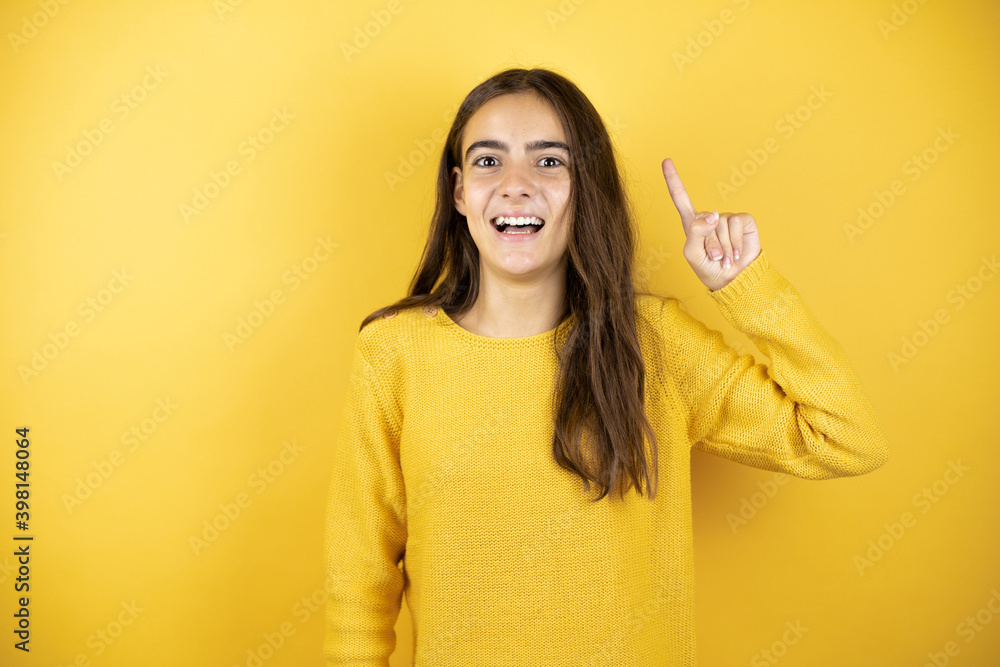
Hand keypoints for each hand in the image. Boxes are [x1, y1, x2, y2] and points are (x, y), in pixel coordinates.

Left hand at [661, 158, 760, 291]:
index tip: (665, 160)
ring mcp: (726, 218)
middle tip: (714, 258)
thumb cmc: (709, 269)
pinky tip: (736, 253)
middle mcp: (709, 218)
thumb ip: (696, 232)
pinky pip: (735, 225)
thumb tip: (713, 215)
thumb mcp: (693, 253)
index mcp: (692, 223)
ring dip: (722, 247)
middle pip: (703, 221)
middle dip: (708, 243)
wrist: (733, 279)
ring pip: (719, 224)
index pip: (680, 198)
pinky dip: (734, 242)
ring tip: (724, 258)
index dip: (673, 179)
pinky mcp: (743, 220)